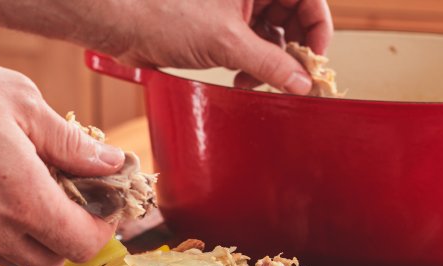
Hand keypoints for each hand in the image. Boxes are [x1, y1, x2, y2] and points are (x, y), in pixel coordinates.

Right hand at [0, 49, 125, 265]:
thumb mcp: (21, 103)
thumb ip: (73, 142)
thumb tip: (112, 162)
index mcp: (22, 199)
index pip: (84, 243)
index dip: (106, 224)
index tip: (109, 196)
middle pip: (59, 258)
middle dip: (80, 231)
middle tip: (84, 192)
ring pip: (25, 258)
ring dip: (48, 235)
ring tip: (49, 189)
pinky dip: (17, 232)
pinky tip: (14, 192)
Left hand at [105, 0, 333, 93]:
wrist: (124, 23)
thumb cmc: (166, 13)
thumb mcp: (227, 42)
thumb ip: (271, 63)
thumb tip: (302, 82)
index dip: (318, 28)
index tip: (315, 59)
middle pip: (294, 16)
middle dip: (293, 50)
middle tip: (289, 77)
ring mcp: (236, 7)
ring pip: (273, 34)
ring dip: (272, 62)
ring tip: (257, 81)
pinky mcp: (223, 26)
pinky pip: (252, 45)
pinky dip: (253, 64)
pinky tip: (243, 78)